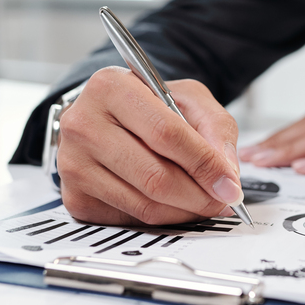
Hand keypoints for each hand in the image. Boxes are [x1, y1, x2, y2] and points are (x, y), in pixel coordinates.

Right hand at [55, 67, 242, 225]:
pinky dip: (162, 217)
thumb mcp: (187, 97)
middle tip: (223, 200)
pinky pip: (130, 217)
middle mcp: (83, 123)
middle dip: (200, 195)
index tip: (230, 184)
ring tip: (204, 201)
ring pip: (144, 203)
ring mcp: (73, 163)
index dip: (204, 163)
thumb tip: (227, 173)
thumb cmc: (146, 103)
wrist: (107, 115)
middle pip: (155, 176)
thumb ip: (215, 127)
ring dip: (185, 210)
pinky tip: (174, 203)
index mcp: (111, 87)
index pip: (166, 133)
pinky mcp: (75, 196)